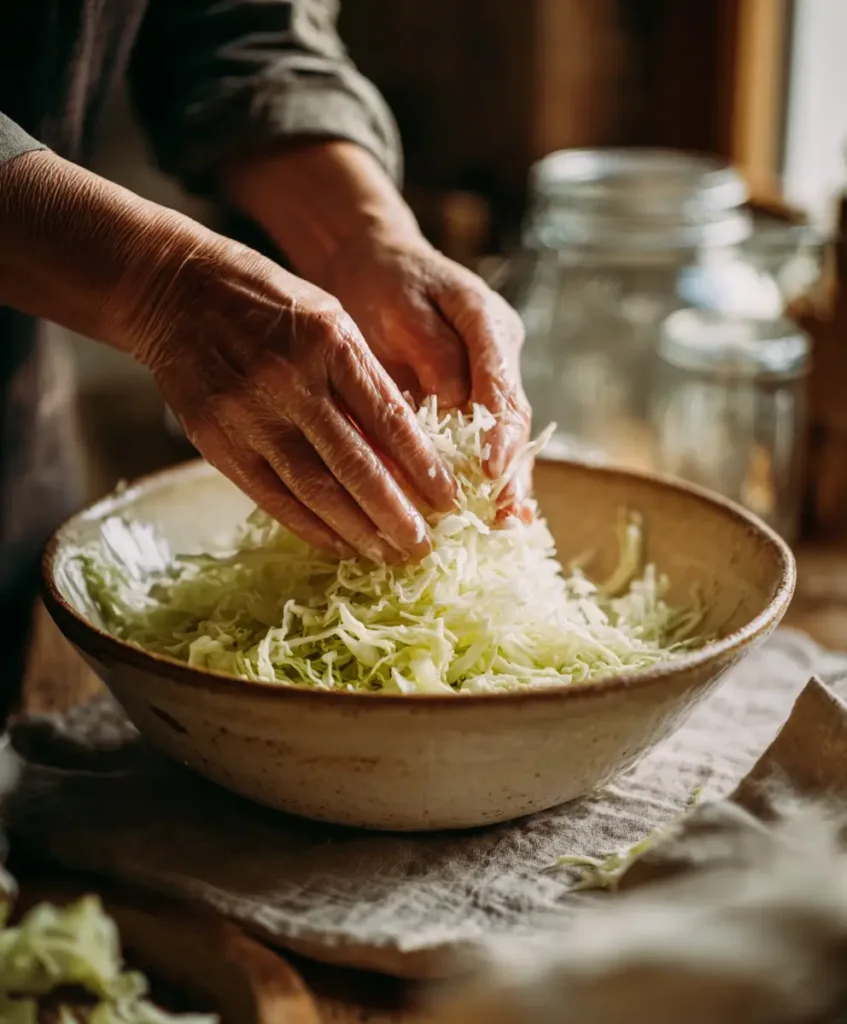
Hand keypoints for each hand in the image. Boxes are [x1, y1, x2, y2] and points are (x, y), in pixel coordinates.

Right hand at [124, 234, 455, 560]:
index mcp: (330, 343)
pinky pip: (272, 498)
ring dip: (358, 531)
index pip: (390, 418)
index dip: (423, 468)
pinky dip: (310, 528)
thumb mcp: (328, 318)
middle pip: (355, 465)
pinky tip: (340, 546)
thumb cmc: (266, 302)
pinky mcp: (218, 443)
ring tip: (389, 556)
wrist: (174, 291)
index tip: (448, 500)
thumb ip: (362, 379)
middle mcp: (291, 382)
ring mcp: (250, 415)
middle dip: (396, 514)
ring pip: (315, 490)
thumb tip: (401, 453)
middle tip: (424, 547)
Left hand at [323, 231, 531, 517]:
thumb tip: (453, 398)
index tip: (492, 468)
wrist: (375, 267)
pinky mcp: (469, 403)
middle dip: (512, 470)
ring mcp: (488, 383)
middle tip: (508, 515)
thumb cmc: (388, 280)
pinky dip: (482, 481)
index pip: (500, 385)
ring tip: (506, 527)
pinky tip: (488, 519)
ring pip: (503, 439)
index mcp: (488, 326)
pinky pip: (479, 445)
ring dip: (505, 484)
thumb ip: (432, 348)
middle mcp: (498, 360)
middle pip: (512, 421)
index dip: (499, 431)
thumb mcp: (405, 301)